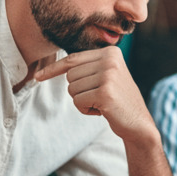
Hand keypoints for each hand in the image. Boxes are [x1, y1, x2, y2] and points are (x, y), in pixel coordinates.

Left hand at [34, 47, 157, 143]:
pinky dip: (85, 110)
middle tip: (99, 97)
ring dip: (82, 101)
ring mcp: (108, 75)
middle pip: (70, 75)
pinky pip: (77, 101)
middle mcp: (110, 60)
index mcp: (111, 52)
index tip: (37, 77)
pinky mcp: (105, 92)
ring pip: (72, 89)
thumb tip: (57, 66)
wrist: (139, 123)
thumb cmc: (118, 100)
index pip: (73, 59)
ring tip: (102, 104)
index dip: (54, 69)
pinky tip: (102, 111)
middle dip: (78, 90)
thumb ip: (88, 67)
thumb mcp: (107, 76)